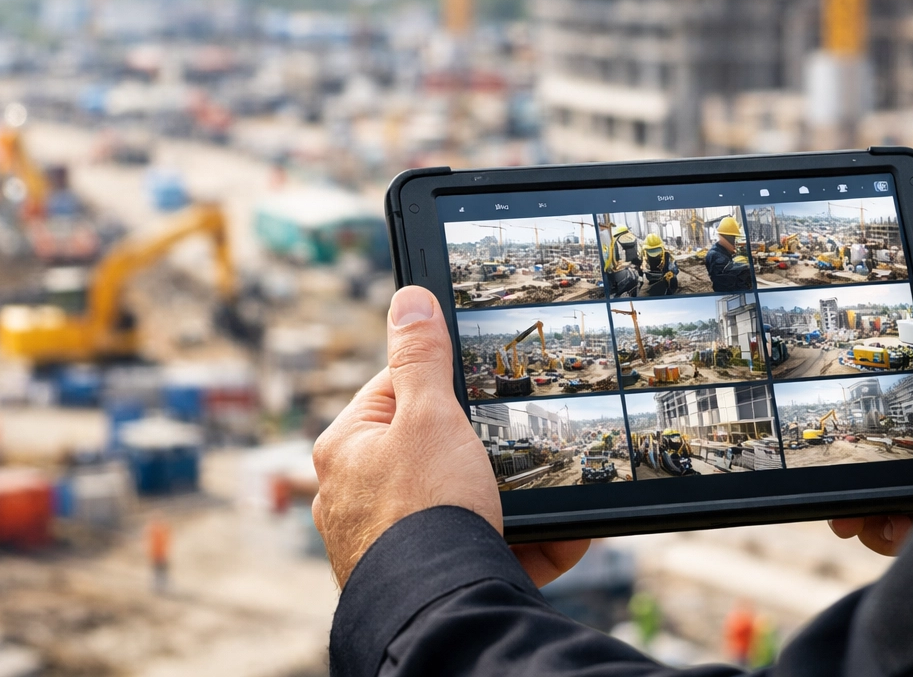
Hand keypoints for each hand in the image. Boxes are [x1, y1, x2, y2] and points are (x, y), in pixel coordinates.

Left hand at [312, 286, 588, 587]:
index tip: (485, 386)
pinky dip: (522, 543)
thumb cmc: (425, 511)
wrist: (443, 614)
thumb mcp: (430, 416)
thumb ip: (422, 358)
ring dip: (513, 499)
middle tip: (526, 440)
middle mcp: (358, 497)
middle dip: (488, 449)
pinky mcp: (429, 579)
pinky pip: (481, 549)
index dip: (446, 382)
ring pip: (465, 504)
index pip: (396, 390)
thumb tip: (409, 299)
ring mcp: (391, 542)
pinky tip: (564, 536)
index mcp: (347, 449)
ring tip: (553, 492)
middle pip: (435, 449)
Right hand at [828, 196, 912, 555]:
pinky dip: (871, 524)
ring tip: (851, 490)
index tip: (834, 358)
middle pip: (877, 422)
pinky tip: (876, 519)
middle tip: (831, 428)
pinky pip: (887, 524)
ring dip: (852, 485)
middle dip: (849, 429)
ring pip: (873, 477)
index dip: (862, 362)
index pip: (898, 365)